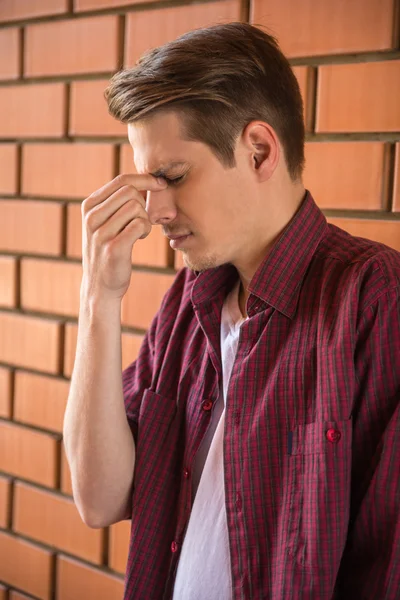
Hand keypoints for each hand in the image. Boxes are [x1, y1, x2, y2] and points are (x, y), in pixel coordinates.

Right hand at [80, 173, 166, 301]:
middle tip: (143, 219)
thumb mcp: (104, 222)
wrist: (99, 286)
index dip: (146, 179)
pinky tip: (139, 238)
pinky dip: (145, 230)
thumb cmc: (108, 250)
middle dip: (144, 202)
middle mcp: (91, 217)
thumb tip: (145, 181)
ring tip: (139, 231)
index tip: (161, 184)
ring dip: (145, 218)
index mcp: (89, 206)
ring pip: (136, 207)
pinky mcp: (113, 248)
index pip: (121, 180)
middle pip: (130, 191)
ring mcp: (100, 233)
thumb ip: (117, 202)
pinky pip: (140, 224)